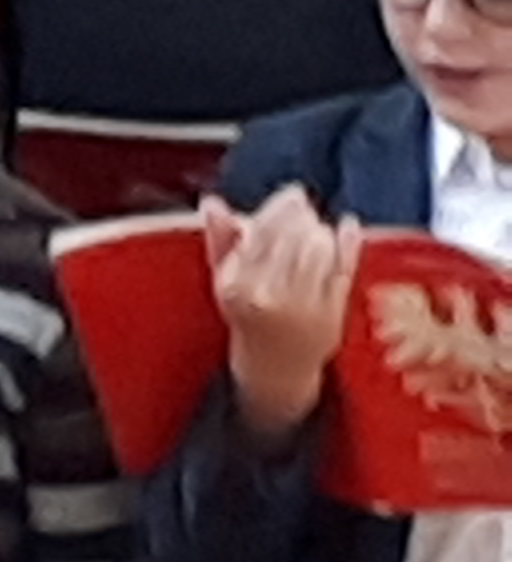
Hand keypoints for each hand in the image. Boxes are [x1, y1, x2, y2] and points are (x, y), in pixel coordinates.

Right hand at [206, 188, 356, 442]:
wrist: (275, 365)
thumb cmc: (249, 314)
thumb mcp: (225, 280)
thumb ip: (219, 240)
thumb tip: (212, 202)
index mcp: (237, 286)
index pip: (260, 233)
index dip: (278, 209)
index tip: (289, 196)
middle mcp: (268, 296)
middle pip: (292, 239)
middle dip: (302, 216)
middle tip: (304, 207)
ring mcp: (303, 306)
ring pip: (318, 251)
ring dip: (321, 230)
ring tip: (316, 227)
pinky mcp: (332, 313)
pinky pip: (343, 268)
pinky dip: (349, 243)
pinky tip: (347, 227)